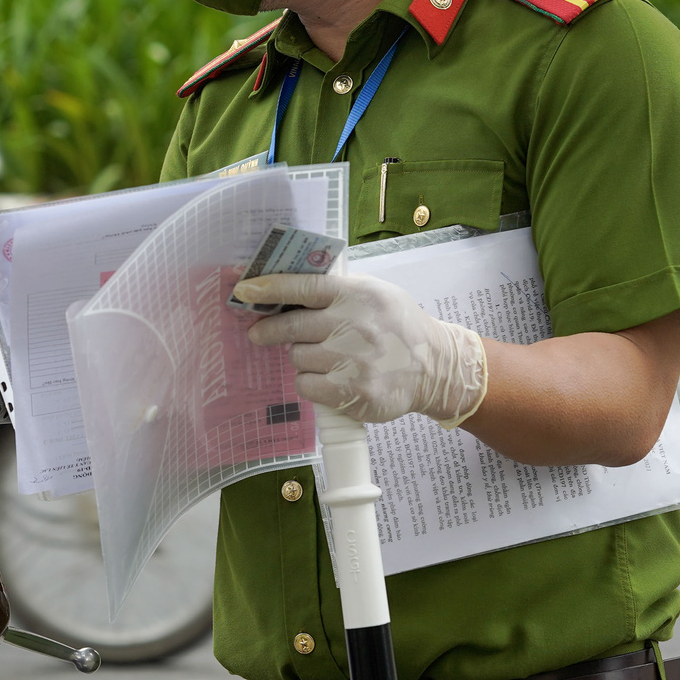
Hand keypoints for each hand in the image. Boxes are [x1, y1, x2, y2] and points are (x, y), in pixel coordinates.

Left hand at [235, 272, 487, 426]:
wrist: (436, 368)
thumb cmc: (398, 327)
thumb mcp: (374, 294)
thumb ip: (335, 292)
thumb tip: (282, 291)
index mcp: (356, 294)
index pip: (302, 287)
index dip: (268, 288)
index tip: (244, 291)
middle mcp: (353, 325)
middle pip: (291, 327)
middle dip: (269, 330)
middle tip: (259, 333)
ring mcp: (352, 360)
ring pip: (298, 358)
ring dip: (304, 359)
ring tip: (328, 358)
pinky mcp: (351, 392)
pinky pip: (306, 385)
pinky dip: (312, 383)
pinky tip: (331, 378)